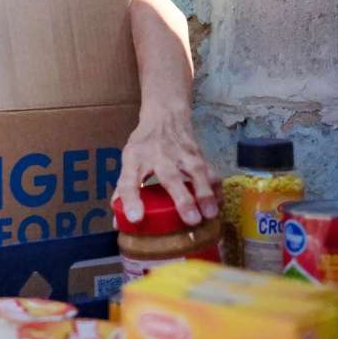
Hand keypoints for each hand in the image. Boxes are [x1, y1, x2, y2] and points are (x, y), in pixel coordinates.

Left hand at [115, 107, 218, 225]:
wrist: (165, 116)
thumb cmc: (145, 145)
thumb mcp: (129, 160)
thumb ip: (125, 189)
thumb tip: (120, 222)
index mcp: (135, 159)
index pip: (129, 180)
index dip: (131, 199)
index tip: (135, 218)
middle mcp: (158, 155)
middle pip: (170, 176)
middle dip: (181, 198)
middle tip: (191, 219)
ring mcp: (182, 154)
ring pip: (196, 172)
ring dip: (204, 193)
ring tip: (210, 214)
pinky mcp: (199, 154)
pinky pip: (210, 172)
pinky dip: (216, 189)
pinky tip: (217, 205)